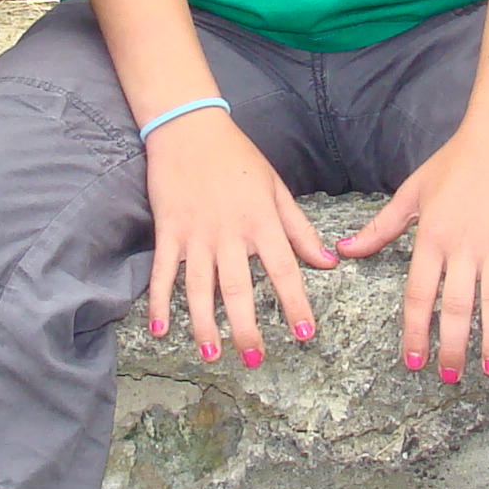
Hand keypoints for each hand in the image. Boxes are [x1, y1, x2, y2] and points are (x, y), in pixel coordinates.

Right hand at [144, 110, 336, 366]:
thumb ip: (300, 229)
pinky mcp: (168, 231)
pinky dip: (159, 302)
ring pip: (199, 288)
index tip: (305, 334)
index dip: (295, 304)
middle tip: (254, 359)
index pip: (284, 270)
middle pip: (237, 289)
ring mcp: (196, 234)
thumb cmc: (239, 158)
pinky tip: (160, 330)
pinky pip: (163, 272)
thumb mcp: (277, 189)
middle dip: (246, 328)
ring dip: (204, 324)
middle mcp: (229, 233)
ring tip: (211, 355)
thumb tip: (328, 262)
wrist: (190, 128)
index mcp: (262, 222)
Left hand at [339, 114, 488, 383]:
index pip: (419, 295)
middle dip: (453, 347)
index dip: (415, 331)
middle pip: (457, 307)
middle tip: (451, 378)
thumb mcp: (411, 193)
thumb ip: (380, 227)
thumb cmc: (455, 161)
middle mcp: (463, 247)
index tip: (413, 361)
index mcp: (431, 238)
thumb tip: (344, 250)